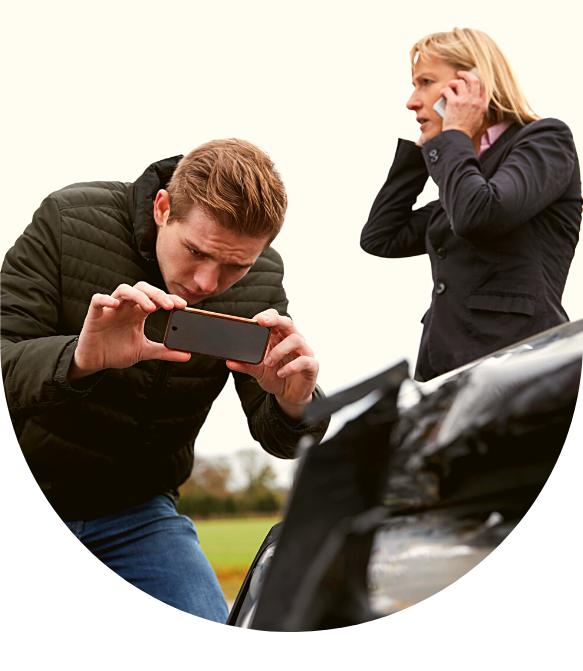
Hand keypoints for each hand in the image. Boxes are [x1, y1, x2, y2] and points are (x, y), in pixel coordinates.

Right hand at [68, 281, 190, 381]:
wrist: (95, 362)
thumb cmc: (117, 351)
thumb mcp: (144, 351)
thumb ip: (165, 352)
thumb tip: (187, 355)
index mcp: (138, 313)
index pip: (156, 298)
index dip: (169, 298)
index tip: (183, 305)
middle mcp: (126, 307)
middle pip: (142, 289)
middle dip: (157, 294)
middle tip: (170, 305)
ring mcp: (110, 309)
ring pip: (124, 290)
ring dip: (139, 296)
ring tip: (150, 307)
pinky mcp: (94, 315)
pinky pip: (97, 300)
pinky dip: (106, 299)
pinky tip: (115, 304)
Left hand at [225, 309, 318, 421]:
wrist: (290, 395)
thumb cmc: (276, 376)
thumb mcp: (257, 371)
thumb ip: (245, 365)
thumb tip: (229, 361)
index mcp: (279, 337)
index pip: (276, 318)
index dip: (267, 316)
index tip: (254, 320)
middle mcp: (293, 340)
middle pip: (287, 322)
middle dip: (274, 319)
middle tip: (261, 322)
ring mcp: (304, 351)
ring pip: (296, 340)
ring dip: (279, 350)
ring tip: (267, 362)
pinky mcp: (312, 365)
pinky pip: (305, 361)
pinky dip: (291, 366)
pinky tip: (280, 373)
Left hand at [441, 70, 486, 138]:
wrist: (458, 137)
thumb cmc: (466, 131)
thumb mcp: (479, 119)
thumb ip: (478, 109)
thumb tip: (474, 103)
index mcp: (482, 104)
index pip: (483, 86)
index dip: (478, 79)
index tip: (471, 78)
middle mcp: (474, 100)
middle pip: (473, 79)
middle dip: (466, 74)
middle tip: (460, 74)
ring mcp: (464, 100)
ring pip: (459, 82)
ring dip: (453, 82)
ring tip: (449, 86)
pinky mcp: (453, 102)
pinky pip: (447, 90)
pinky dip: (443, 90)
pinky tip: (441, 94)